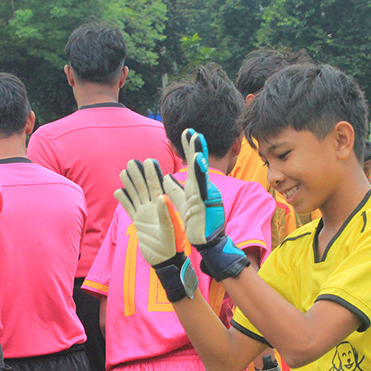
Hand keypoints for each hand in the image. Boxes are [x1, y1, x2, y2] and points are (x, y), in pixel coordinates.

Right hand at [116, 159, 180, 265]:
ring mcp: (145, 214)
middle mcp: (153, 208)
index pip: (157, 187)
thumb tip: (161, 196)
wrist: (164, 260)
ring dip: (129, 184)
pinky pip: (129, 209)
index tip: (147, 161)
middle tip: (131, 162)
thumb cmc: (172, 245)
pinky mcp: (138, 223)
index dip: (152, 174)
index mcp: (163, 207)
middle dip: (138, 175)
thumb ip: (165, 213)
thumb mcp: (170, 229)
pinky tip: (118, 191)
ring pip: (135, 196)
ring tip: (123, 172)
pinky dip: (124, 201)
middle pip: (143, 188)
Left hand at [163, 128, 225, 245]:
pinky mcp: (206, 203)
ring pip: (201, 172)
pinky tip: (198, 160)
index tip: (186, 132)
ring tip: (196, 139)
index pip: (192, 163)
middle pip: (198, 162)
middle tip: (191, 131)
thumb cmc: (197, 222)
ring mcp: (205, 194)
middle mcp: (202, 187)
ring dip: (199, 154)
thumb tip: (165, 177)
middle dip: (195, 146)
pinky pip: (202, 186)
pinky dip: (200, 173)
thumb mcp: (183, 202)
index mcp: (196, 186)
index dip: (190, 148)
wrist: (206, 240)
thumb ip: (175, 189)